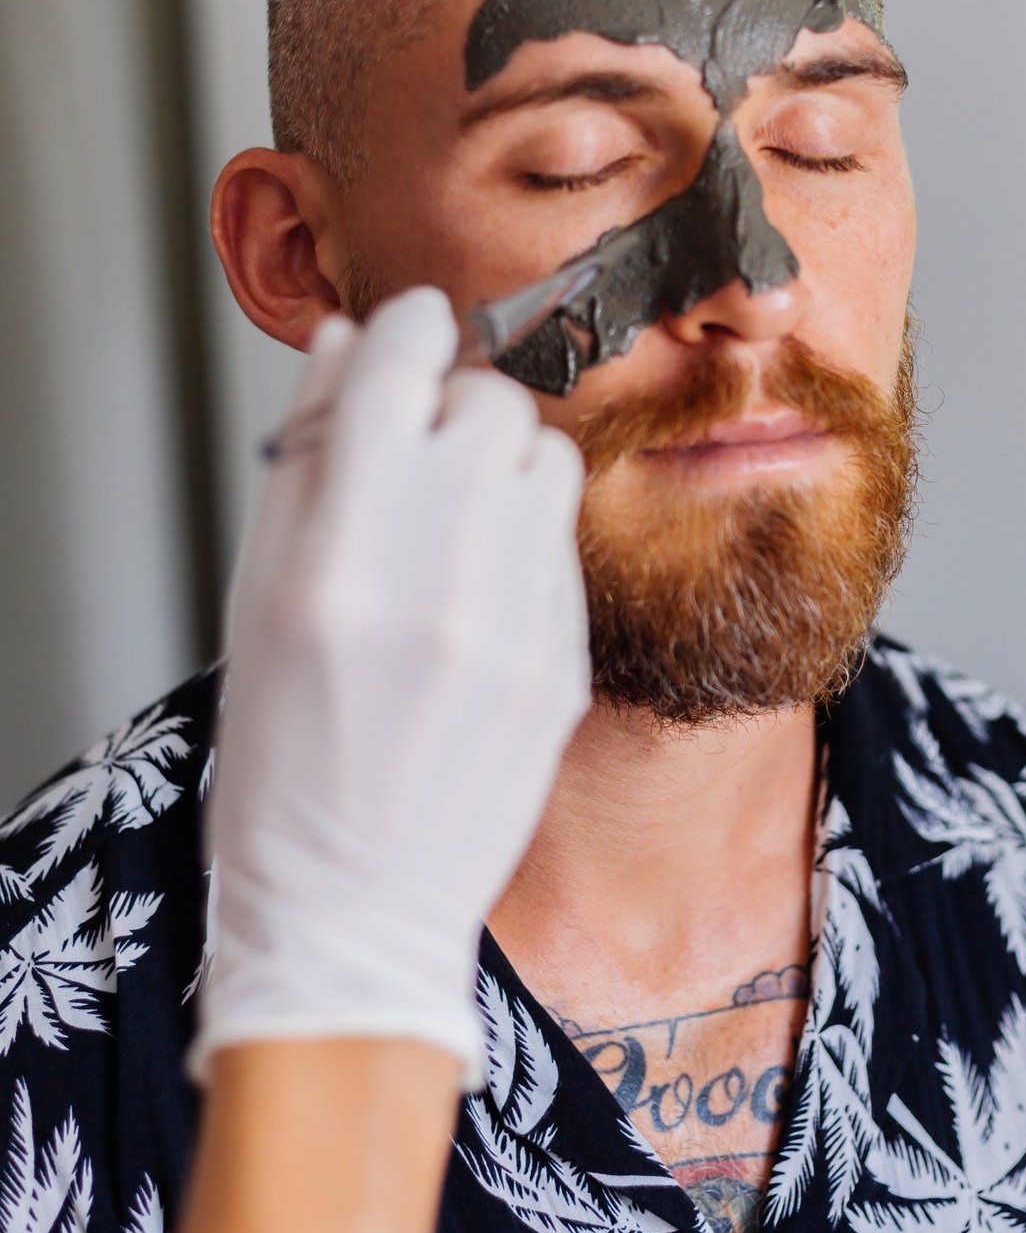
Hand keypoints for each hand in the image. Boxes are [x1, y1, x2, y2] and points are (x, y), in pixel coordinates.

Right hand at [191, 288, 589, 1084]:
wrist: (354, 904)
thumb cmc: (283, 758)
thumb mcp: (255, 599)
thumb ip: (306, 459)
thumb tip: (349, 347)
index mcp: (337, 561)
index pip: (400, 369)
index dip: (407, 329)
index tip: (408, 330)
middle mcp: (436, 582)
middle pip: (489, 402)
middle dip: (452, 406)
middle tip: (420, 451)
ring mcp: (513, 625)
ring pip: (543, 458)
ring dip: (500, 462)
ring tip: (457, 518)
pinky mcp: (564, 660)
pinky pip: (563, 538)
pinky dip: (524, 534)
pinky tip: (480, 586)